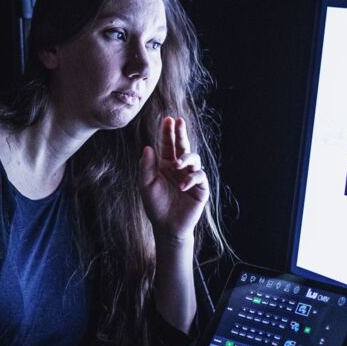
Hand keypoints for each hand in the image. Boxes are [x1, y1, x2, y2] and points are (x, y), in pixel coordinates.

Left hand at [139, 116, 208, 241]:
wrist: (167, 226)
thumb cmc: (155, 205)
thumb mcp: (146, 185)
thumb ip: (146, 167)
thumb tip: (148, 147)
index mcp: (166, 165)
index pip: (168, 145)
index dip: (168, 132)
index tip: (168, 119)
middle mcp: (179, 168)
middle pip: (182, 146)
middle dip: (181, 133)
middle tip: (179, 121)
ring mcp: (191, 176)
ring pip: (194, 158)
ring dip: (186, 158)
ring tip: (177, 164)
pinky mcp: (200, 188)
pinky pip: (199, 176)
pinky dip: (191, 178)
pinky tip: (182, 185)